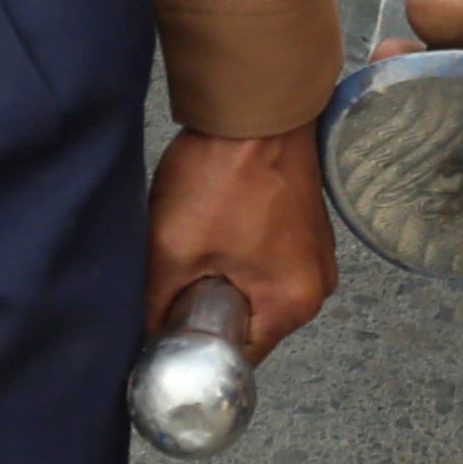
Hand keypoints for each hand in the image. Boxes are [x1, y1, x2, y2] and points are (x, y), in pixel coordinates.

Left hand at [148, 124, 336, 359]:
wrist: (256, 105)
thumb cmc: (224, 175)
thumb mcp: (173, 251)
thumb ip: (156, 307)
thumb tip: (145, 339)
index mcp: (293, 303)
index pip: (240, 357)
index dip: (198, 353)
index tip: (168, 336)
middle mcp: (317, 284)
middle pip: (251, 323)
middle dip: (210, 312)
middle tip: (174, 285)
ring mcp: (317, 252)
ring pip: (257, 289)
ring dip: (224, 280)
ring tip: (194, 250)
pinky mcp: (308, 226)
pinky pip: (268, 261)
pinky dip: (239, 255)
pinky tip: (215, 228)